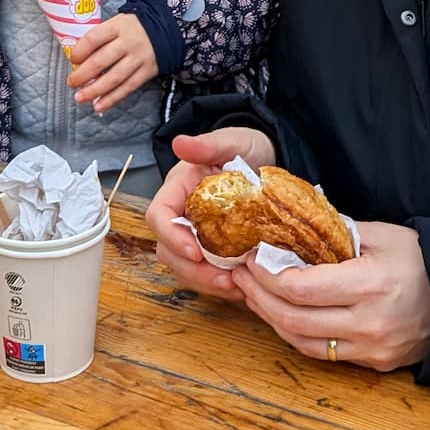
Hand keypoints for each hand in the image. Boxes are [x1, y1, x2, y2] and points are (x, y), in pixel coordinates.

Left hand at [67, 13, 158, 109]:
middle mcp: (128, 42)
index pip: (93, 39)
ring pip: (113, 78)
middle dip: (82, 75)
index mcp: (117, 27)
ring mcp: (138, 58)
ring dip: (94, 91)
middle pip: (101, 61)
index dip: (80, 51)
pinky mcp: (147, 72)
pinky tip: (99, 106)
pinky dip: (112, 99)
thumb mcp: (117, 23)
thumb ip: (100, 38)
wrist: (166, 29)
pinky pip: (127, 88)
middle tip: (71, 83)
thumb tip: (79, 58)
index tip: (73, 60)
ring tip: (80, 98)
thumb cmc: (133, 28)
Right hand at [145, 128, 277, 301]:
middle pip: (167, 249)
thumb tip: (181, 143)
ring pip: (184, 267)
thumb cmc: (247, 147)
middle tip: (224, 279)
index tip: (196, 252)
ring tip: (236, 287)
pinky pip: (206, 272)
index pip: (159, 215)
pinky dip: (220, 284)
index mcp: (178, 188)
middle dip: (192, 270)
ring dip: (206, 282)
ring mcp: (195, 233)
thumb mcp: (232, 141)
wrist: (270, 158)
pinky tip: (243, 286)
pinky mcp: (212, 248)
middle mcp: (181, 213)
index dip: (171, 237)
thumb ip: (208, 144)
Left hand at [233, 221, 429, 371]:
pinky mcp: (372, 363)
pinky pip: (322, 353)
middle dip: (259, 296)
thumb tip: (289, 229)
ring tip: (253, 294)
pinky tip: (280, 314)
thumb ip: (335, 233)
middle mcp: (370, 322)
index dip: (267, 274)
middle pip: (294, 319)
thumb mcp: (383, 235)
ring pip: (302, 342)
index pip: (302, 288)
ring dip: (271, 318)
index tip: (250, 257)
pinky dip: (295, 333)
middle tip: (240, 275)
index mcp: (372, 285)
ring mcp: (371, 348)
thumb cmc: (421, 260)